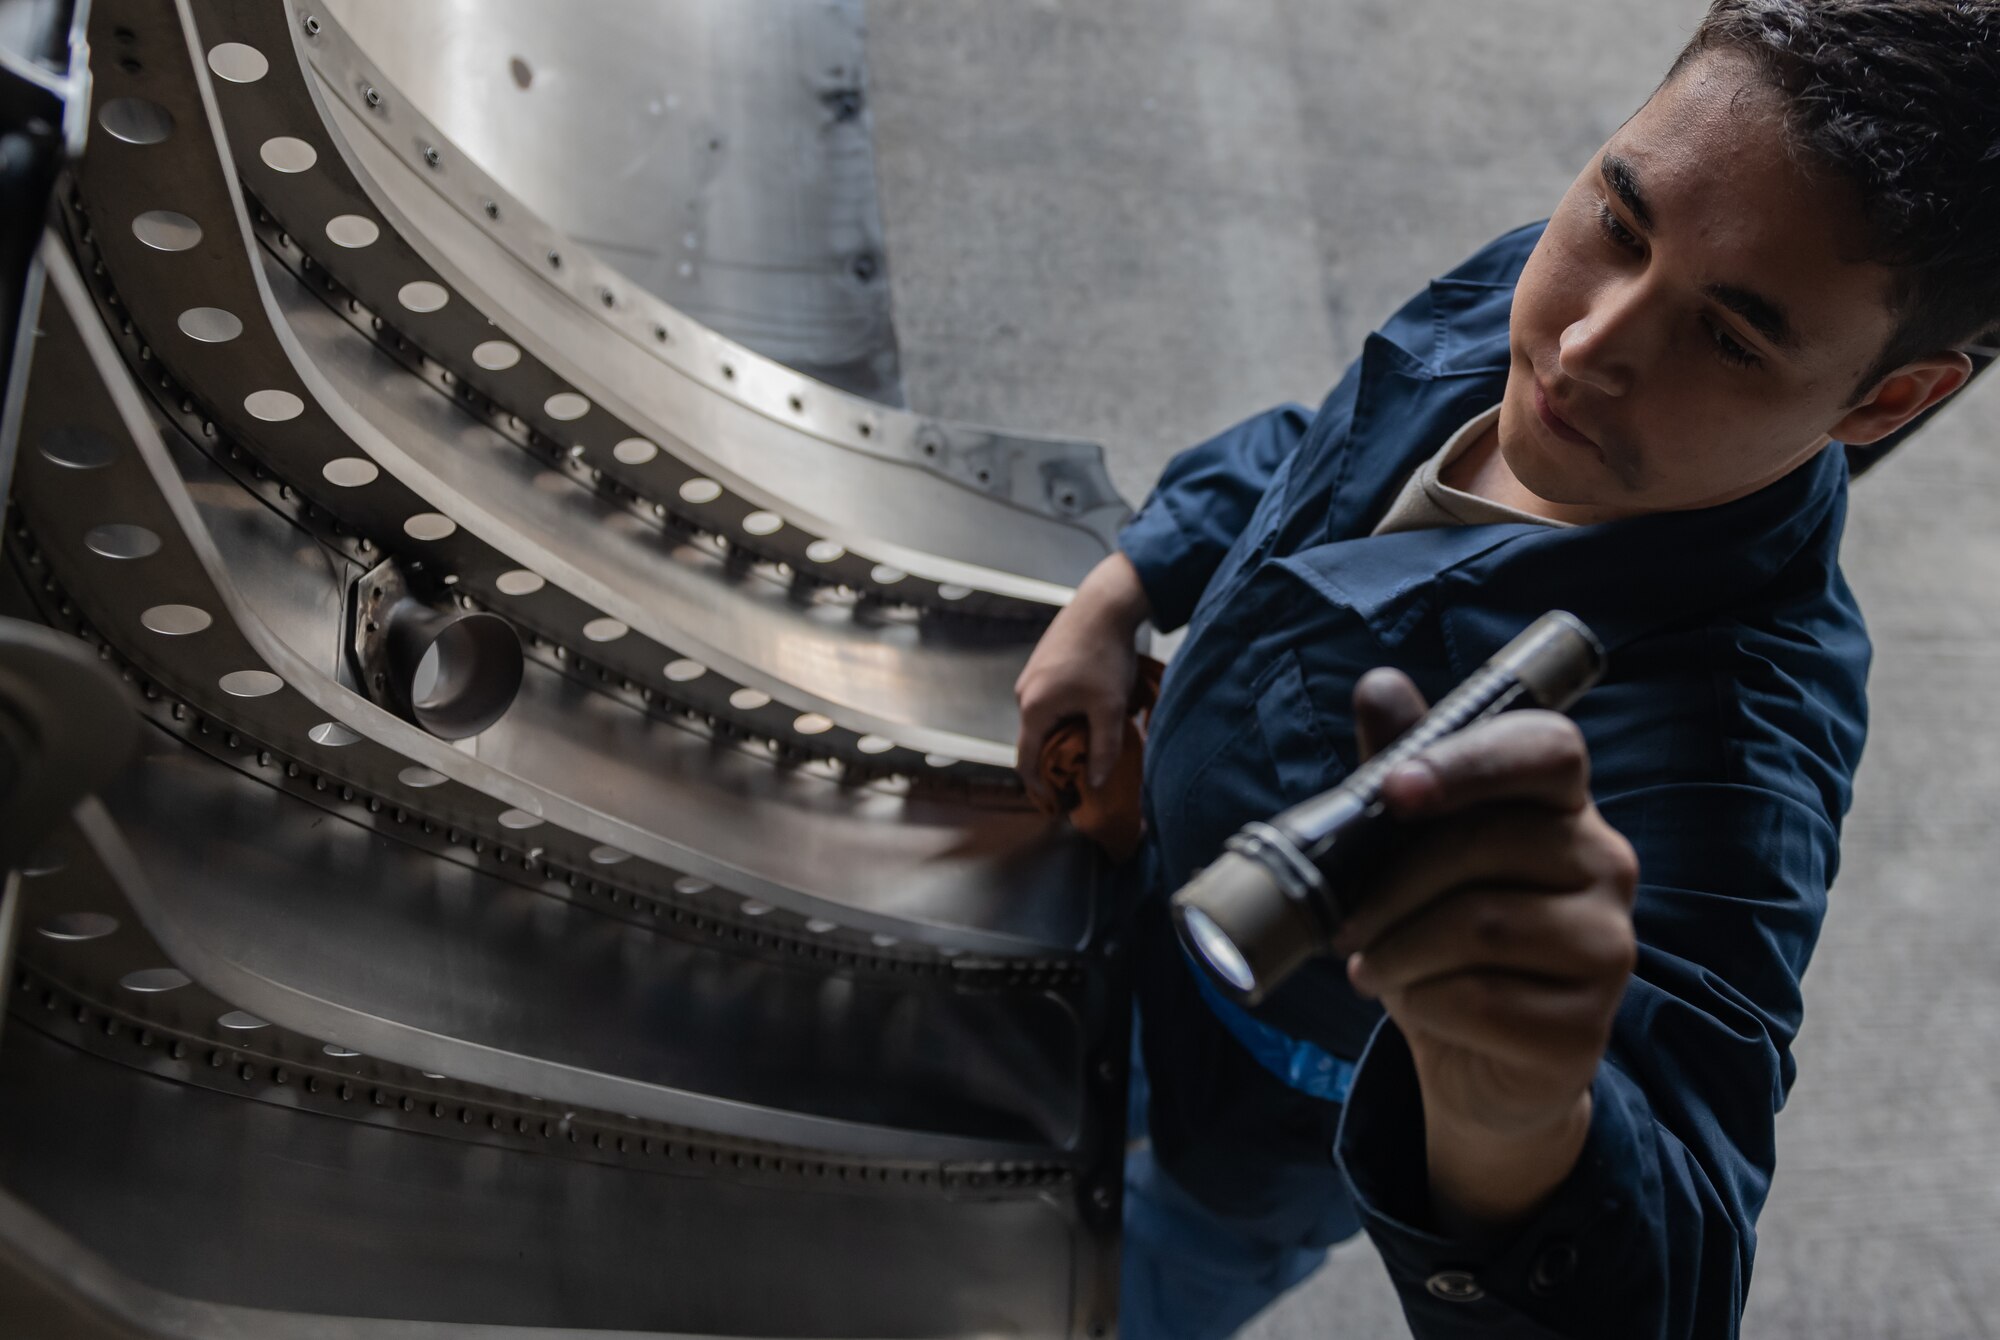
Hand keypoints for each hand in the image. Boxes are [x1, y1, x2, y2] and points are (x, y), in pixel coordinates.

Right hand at [1013, 553, 1150, 803]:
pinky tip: (1089, 713)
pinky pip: (1047, 702)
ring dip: (1062, 736)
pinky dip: (1063, 716)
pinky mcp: (1042, 665)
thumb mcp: (1110, 707)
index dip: (1038, 787)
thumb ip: (1103, 749)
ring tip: (1091, 743)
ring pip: (1043, 720)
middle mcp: (1024, 693)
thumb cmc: (1105, 654)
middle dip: (1055, 762)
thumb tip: (1095, 783)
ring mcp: (1031, 677)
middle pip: (1034, 741)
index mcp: (1034, 708)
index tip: (1056, 803)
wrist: (1104, 605)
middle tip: (1081, 776)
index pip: (1026, 761)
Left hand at [1335, 668, 1638, 1231]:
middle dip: (1392, 886)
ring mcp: (1607, 946)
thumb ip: (1403, 771)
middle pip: (1486, 846)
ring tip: (1371, 966)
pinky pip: (1482, 1000)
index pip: (1548, 750)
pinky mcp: (1586, 1025)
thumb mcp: (1410, 853)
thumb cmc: (1441, 937)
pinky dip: (1423, 1003)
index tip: (1394, 788)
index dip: (1470, 761)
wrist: (1475, 1059)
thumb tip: (1381, 686)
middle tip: (1345, 923)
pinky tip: (1415, 1004)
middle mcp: (1603, 864)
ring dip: (1398, 949)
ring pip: (1480, 926)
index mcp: (1560, 807)